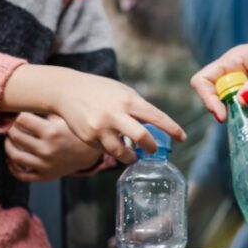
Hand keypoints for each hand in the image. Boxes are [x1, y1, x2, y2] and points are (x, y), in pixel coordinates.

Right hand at [0, 65, 185, 164]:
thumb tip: (156, 125)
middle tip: (152, 150)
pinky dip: (112, 150)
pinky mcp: (88, 138)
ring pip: (122, 153)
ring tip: (133, 155)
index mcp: (128, 100)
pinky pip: (106, 151)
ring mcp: (100, 128)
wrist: (66, 90)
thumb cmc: (100, 90)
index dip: (172, 129)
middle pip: (142, 138)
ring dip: (131, 157)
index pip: (156, 117)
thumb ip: (138, 107)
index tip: (182, 138)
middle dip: (151, 148)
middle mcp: (115, 114)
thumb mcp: (122, 91)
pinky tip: (110, 143)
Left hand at [5, 113, 112, 181]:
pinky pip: (21, 175)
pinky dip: (12, 167)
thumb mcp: (66, 117)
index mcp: (52, 132)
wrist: (91, 153)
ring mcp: (45, 165)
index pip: (21, 120)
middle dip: (10, 128)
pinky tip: (12, 158)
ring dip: (8, 146)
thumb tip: (28, 90)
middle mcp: (47, 150)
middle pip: (15, 136)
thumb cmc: (75, 130)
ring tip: (10, 140)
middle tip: (10, 123)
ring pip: (14, 155)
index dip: (15, 114)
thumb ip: (49, 106)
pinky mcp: (45, 176)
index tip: (14, 111)